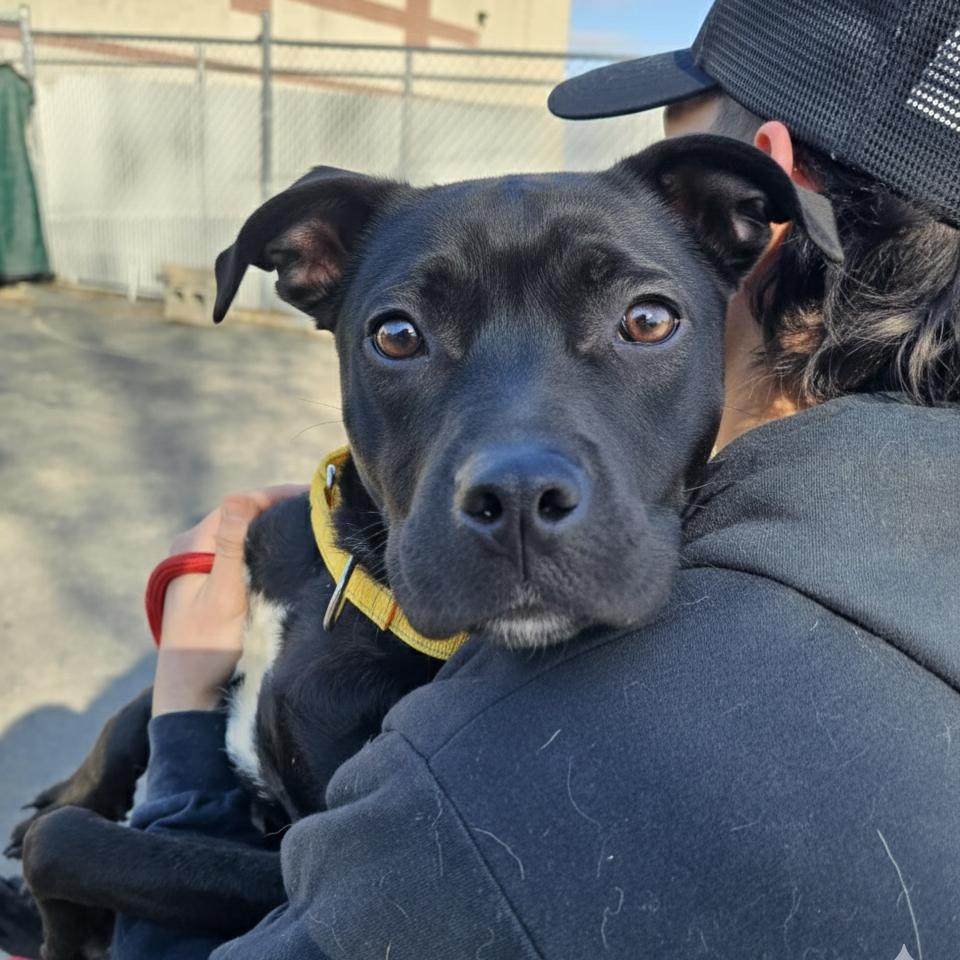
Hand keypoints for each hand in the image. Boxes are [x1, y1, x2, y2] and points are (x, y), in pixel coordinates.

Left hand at [153, 485, 306, 715]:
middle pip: (246, 517)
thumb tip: (240, 496)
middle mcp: (194, 549)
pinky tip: (293, 558)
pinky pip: (247, 557)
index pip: (241, 504)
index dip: (279, 496)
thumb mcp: (223, 595)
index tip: (317, 498)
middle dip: (282, 512)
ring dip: (278, 532)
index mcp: (191, 544)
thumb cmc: (206, 648)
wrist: (192, 699)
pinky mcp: (215, 587)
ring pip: (248, 537)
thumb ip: (231, 545)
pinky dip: (271, 553)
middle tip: (324, 514)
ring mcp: (204, 568)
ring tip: (314, 531)